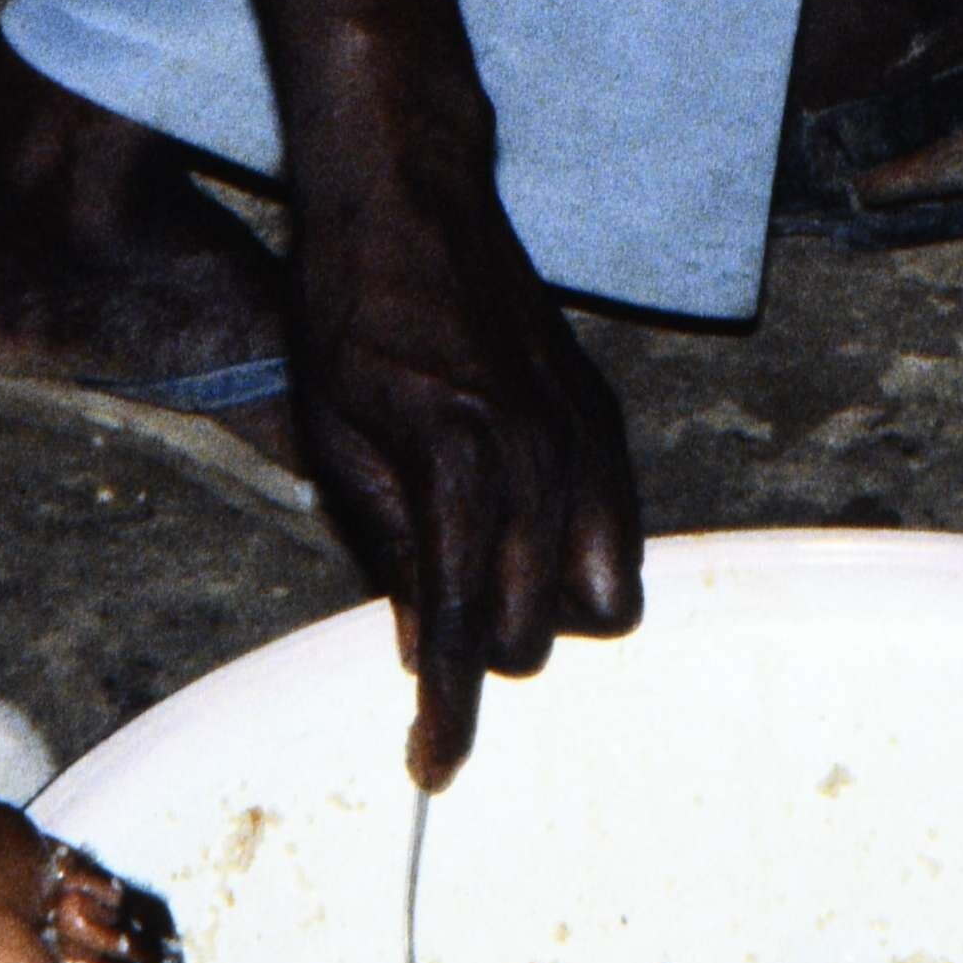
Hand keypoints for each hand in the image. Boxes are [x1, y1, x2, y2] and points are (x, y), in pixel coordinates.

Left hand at [287, 146, 643, 783]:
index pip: (466, 624)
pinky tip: (529, 543)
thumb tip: (425, 641)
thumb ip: (390, 541)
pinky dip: (583, 558)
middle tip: (435, 636)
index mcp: (456, 460)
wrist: (412, 198)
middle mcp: (537, 453)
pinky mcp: (604, 418)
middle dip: (488, 653)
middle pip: (541, 627)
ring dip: (547, 612)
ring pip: (607, 591)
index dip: (449, 710)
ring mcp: (584, 434)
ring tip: (489, 586)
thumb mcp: (337, 434)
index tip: (434, 764)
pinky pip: (624, 530)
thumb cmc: (352, 311)